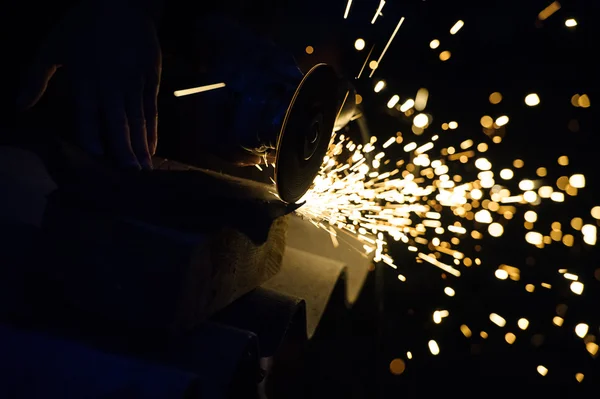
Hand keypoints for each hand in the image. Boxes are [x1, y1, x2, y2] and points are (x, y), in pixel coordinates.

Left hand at [18, 0, 161, 169]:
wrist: (123, 5)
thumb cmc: (84, 26)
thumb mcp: (53, 47)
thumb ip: (36, 78)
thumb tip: (20, 106)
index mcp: (86, 78)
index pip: (88, 114)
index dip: (92, 136)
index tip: (97, 158)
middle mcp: (111, 85)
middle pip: (118, 122)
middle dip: (124, 150)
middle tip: (130, 175)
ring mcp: (134, 83)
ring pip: (138, 120)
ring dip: (141, 147)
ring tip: (145, 169)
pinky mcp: (151, 80)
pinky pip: (152, 111)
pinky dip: (153, 131)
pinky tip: (153, 148)